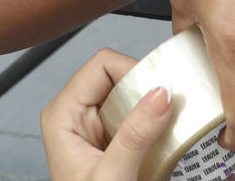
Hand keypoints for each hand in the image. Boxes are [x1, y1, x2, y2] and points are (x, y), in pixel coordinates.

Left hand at [41, 48, 173, 180]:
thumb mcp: (113, 176)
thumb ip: (136, 135)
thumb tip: (161, 93)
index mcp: (62, 114)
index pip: (102, 65)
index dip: (134, 71)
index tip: (161, 91)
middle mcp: (75, 114)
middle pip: (119, 76)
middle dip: (147, 90)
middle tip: (172, 108)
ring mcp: (93, 126)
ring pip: (131, 95)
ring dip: (153, 108)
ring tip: (169, 125)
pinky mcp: (111, 139)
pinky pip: (136, 116)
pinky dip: (154, 124)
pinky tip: (162, 139)